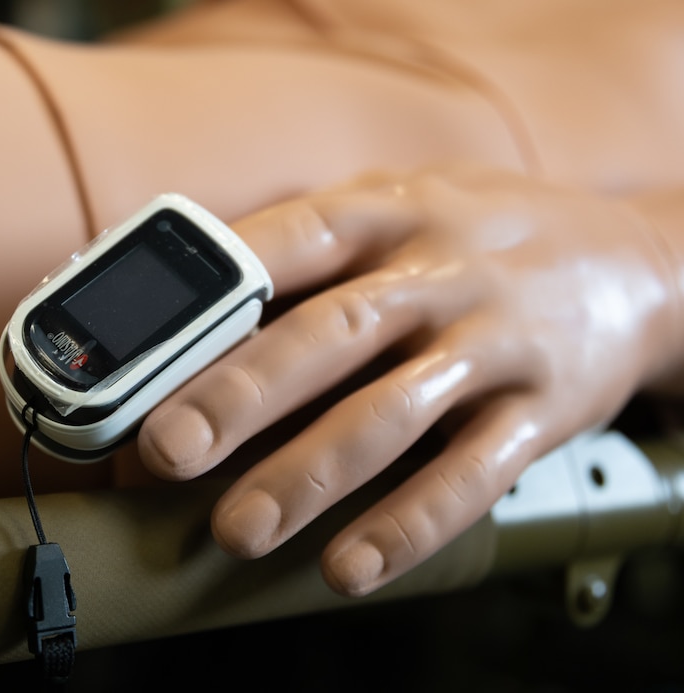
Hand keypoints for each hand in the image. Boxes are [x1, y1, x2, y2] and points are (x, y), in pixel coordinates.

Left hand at [137, 165, 681, 595]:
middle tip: (167, 449)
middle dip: (241, 394)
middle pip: (328, 333)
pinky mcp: (541, 410)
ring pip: (391, 413)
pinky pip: (472, 474)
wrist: (640, 261)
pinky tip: (349, 565)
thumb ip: (306, 245)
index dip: (211, 291)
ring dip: (309, 475)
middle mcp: (437, 273)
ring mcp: (493, 342)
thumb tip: (182, 299)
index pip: (287, 241)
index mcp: (385, 213)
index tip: (136, 345)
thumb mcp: (402, 204)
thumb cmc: (479, 237)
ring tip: (238, 529)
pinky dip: (410, 523)